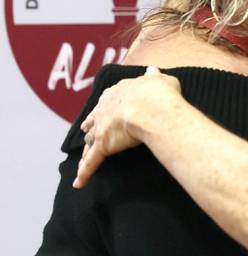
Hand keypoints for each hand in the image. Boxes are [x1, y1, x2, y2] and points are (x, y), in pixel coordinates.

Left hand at [74, 66, 181, 187]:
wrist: (152, 108)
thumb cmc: (159, 94)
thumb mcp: (161, 80)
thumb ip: (155, 78)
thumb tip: (153, 72)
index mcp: (118, 92)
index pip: (108, 99)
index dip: (106, 105)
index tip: (103, 108)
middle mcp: (105, 109)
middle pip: (94, 120)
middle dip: (91, 126)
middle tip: (86, 130)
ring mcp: (102, 128)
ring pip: (90, 141)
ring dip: (86, 150)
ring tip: (82, 158)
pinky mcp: (103, 146)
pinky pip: (92, 162)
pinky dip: (84, 173)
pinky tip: (78, 183)